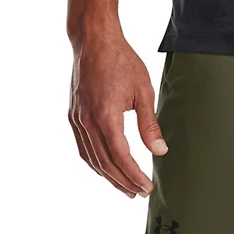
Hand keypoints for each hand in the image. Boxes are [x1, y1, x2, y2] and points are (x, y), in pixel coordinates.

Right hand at [68, 30, 167, 197]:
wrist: (93, 40)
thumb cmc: (122, 61)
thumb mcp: (143, 92)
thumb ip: (149, 125)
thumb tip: (160, 152)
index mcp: (106, 116)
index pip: (121, 157)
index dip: (134, 176)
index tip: (147, 187)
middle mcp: (87, 121)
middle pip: (105, 163)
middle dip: (123, 182)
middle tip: (139, 194)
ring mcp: (77, 119)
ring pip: (91, 159)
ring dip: (108, 177)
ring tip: (125, 188)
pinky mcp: (73, 115)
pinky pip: (83, 147)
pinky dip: (95, 162)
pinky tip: (106, 169)